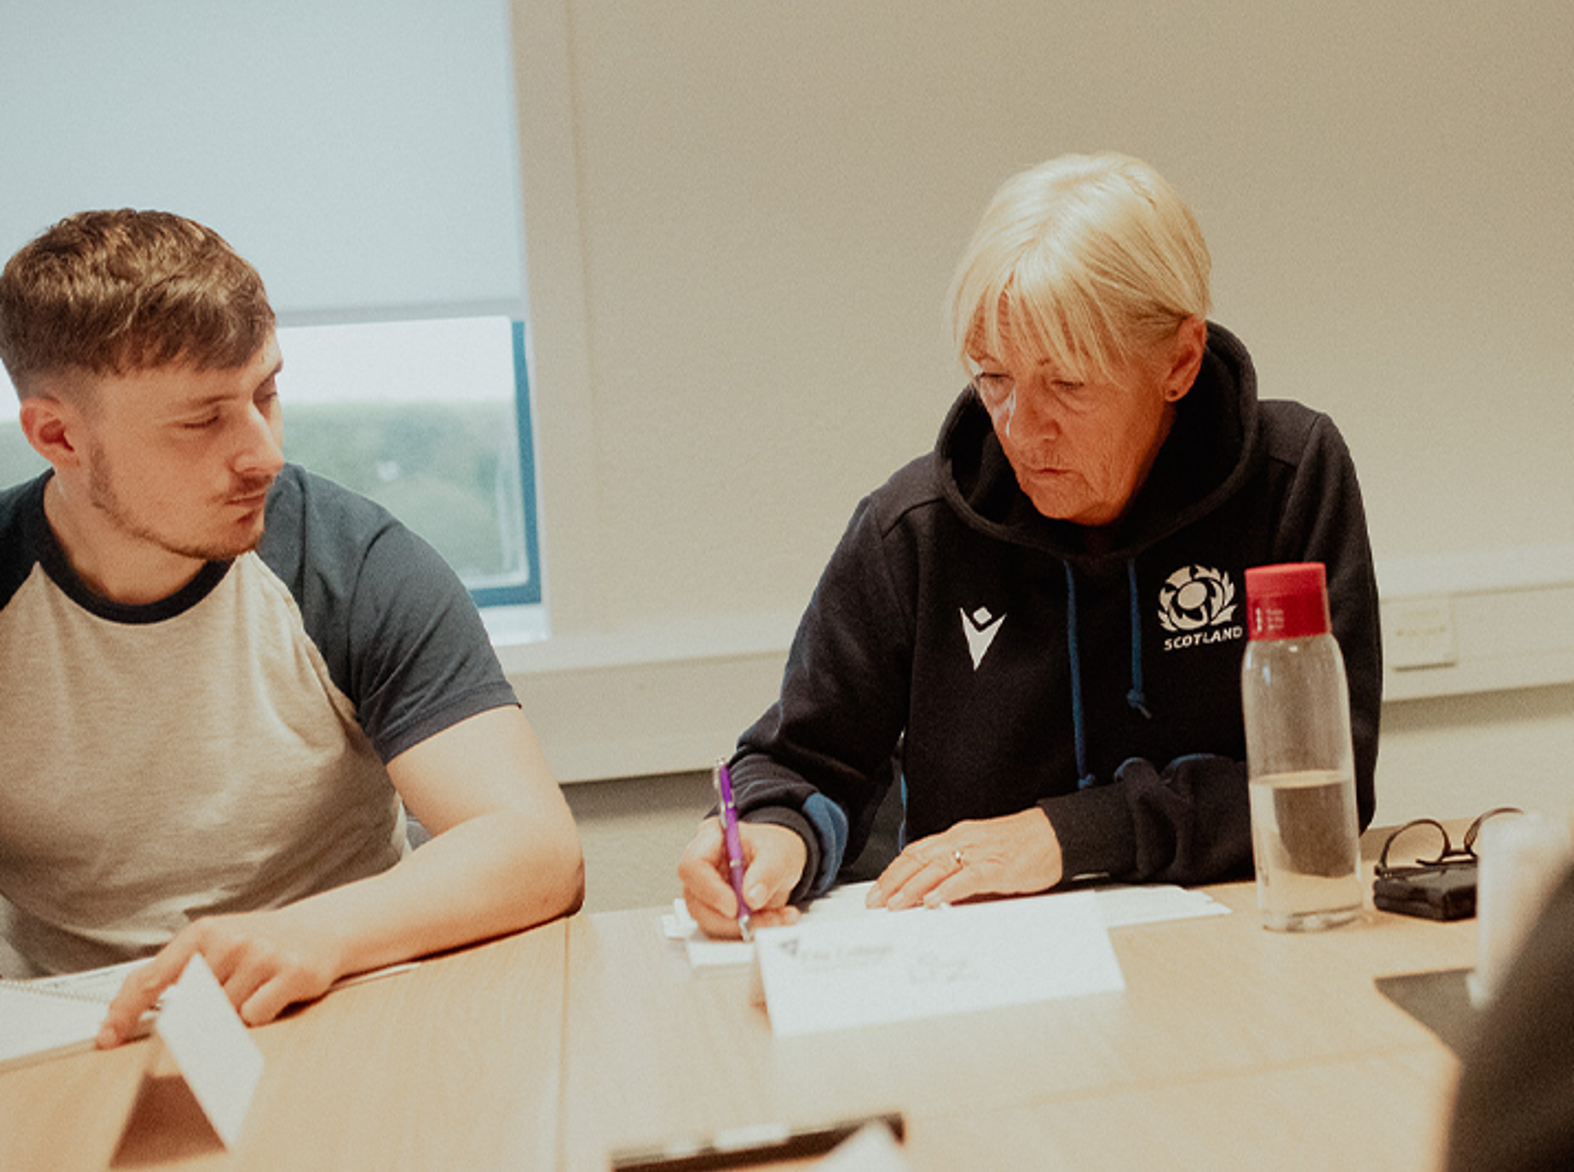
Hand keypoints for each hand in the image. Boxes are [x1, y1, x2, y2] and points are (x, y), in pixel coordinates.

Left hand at [98, 906, 344, 1045]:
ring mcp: (263, 955)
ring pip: (224, 1014)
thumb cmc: (262, 943)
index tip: (108, 1035)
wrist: (323, 929)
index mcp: (205, 932)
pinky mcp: (292, 972)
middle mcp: (232, 939)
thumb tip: (136, 1014)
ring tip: (254, 990)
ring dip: (234, 1014)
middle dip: (196, 1018)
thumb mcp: (217, 945)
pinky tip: (272, 995)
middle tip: (216, 1007)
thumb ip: (181, 973)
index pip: (151, 976)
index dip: (125, 1010)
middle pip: (190, 1005)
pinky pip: (255, 1016)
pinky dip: (260, 1015)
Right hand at [678, 818, 806, 938]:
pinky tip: (775, 918)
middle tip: (764, 918)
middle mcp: (702, 867)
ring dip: (745, 926)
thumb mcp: (779, 853)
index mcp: (711, 839)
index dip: (710, 891)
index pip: (692, 867)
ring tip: (777, 916)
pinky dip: (752, 929)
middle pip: (697, 901)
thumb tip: (751, 897)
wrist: (781, 862)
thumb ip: (767, 872)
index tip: (734, 907)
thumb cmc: (773, 848)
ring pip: (710, 921)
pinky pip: (726, 930)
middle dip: (731, 918)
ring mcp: (706, 892)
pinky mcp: (716, 912)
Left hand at [867, 808, 1063, 910]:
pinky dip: (948, 889)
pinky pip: (968, 878)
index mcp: (957, 836)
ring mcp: (979, 852)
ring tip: (895, 904)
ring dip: (913, 887)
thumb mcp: (982, 854)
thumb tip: (933, 894)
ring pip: (937, 867)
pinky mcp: (998, 866)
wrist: (1056, 833)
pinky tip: (934, 900)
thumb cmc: (1023, 844)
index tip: (877, 889)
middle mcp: (963, 840)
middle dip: (893, 881)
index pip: (916, 852)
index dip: (893, 871)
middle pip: (919, 859)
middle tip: (875, 901)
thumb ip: (958, 871)